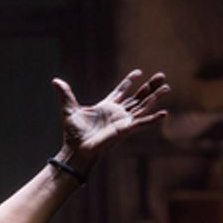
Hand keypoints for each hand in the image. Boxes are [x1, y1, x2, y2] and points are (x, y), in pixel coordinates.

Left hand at [53, 70, 169, 169]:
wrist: (76, 150)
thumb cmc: (72, 134)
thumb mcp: (69, 109)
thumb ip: (65, 94)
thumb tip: (55, 81)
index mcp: (106, 107)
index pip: (120, 91)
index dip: (128, 82)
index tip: (138, 72)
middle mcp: (117, 113)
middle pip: (137, 97)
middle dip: (149, 86)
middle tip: (161, 75)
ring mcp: (122, 121)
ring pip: (143, 106)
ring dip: (155, 97)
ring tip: (168, 87)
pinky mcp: (125, 130)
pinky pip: (142, 123)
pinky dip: (153, 119)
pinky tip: (164, 113)